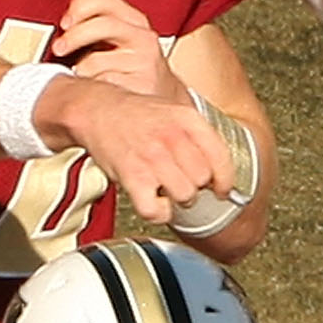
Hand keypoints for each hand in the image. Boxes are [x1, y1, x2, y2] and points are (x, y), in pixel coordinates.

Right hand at [39, 68, 234, 225]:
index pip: (221, 158)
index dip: (225, 180)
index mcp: (188, 119)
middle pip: (202, 180)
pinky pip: (157, 210)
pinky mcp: (132, 177)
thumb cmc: (136, 116)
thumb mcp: (174, 113)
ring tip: (165, 189)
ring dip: (176, 199)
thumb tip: (219, 171)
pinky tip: (153, 201)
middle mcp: (172, 137)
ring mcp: (152, 158)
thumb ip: (198, 138)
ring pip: (184, 196)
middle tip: (180, 182)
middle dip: (195, 186)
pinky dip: (158, 213)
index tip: (222, 190)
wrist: (97, 110)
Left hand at [52, 0, 175, 99]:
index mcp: (134, 20)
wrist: (163, 95)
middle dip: (74, 37)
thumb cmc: (132, 67)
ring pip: (95, 62)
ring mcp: (144, 62)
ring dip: (80, 70)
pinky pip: (102, 87)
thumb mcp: (118, 40)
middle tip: (58, 49)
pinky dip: (92, 90)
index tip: (64, 23)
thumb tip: (60, 32)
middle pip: (102, 25)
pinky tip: (96, 92)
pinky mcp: (142, 86)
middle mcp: (142, 37)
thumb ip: (94, 29)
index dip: (80, 7)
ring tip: (81, 77)